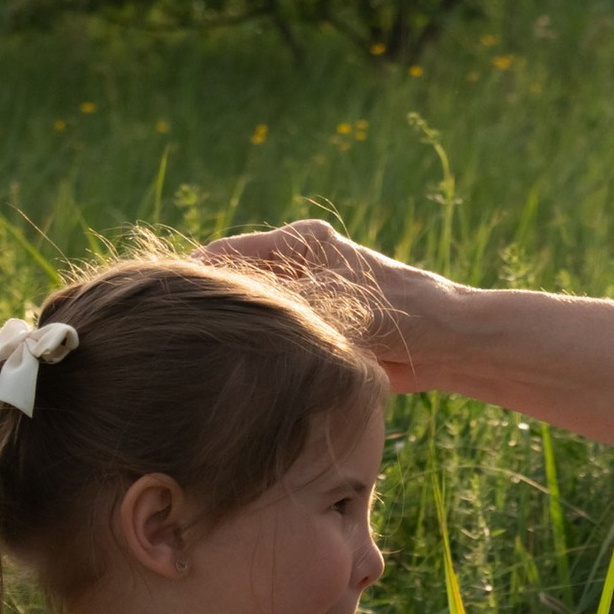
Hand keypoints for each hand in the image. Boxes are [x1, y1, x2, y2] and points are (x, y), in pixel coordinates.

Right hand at [199, 222, 463, 393]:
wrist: (448, 345)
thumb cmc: (400, 313)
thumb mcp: (333, 306)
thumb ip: (281, 307)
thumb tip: (231, 312)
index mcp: (302, 241)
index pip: (229, 252)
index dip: (195, 276)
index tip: (164, 301)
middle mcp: (297, 264)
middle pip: (235, 282)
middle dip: (210, 307)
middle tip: (174, 338)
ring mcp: (303, 296)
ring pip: (250, 313)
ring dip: (232, 332)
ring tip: (194, 357)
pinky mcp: (312, 328)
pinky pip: (271, 338)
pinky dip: (253, 352)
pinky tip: (229, 373)